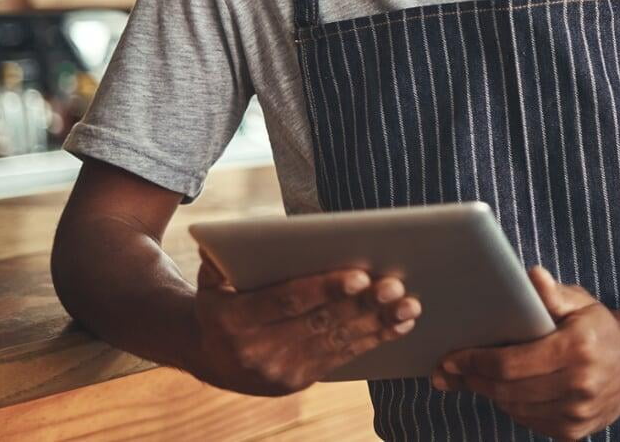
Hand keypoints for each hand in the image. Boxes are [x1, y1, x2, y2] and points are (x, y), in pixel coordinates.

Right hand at [192, 250, 420, 395]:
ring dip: (377, 323)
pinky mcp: (299, 381)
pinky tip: (399, 324)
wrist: (210, 357)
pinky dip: (373, 339)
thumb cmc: (221, 302)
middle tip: (396, 285)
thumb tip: (237, 239)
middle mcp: (258, 351)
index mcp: (235, 320)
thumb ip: (222, 259)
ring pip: (337, 342)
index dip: (325, 288)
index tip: (361, 275)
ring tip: (409, 304)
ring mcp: (280, 371)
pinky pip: (342, 358)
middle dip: (362, 305)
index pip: (287, 301)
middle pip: (320, 322)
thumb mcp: (212, 279)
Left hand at [432, 266, 619, 440]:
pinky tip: (501, 390)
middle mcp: (580, 385)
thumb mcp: (580, 301)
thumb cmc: (599, 325)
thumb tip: (531, 276)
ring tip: (469, 377)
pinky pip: (529, 421)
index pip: (511, 363)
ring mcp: (578, 414)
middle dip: (472, 379)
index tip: (450, 357)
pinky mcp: (575, 432)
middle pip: (507, 390)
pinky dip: (511, 405)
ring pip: (515, 408)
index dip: (474, 362)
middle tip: (447, 371)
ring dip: (488, 393)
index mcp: (577, 349)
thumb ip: (552, 293)